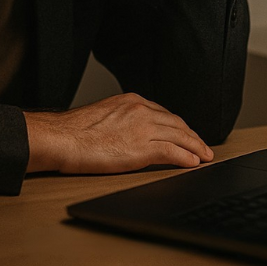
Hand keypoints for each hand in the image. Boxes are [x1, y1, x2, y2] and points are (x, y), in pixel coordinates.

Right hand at [24, 93, 213, 173]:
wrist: (61, 138)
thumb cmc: (73, 131)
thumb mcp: (103, 115)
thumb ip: (122, 119)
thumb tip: (128, 132)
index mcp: (132, 101)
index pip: (164, 113)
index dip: (179, 126)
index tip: (186, 133)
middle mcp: (142, 110)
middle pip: (177, 124)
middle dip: (192, 136)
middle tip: (203, 146)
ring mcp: (143, 128)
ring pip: (180, 137)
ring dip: (196, 148)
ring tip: (205, 156)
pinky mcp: (142, 148)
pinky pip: (172, 153)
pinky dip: (185, 158)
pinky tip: (192, 163)